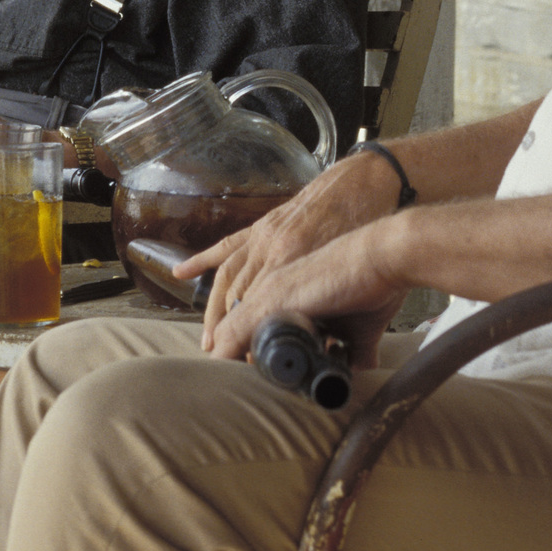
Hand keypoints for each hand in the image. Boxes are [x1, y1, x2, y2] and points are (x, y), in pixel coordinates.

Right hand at [181, 150, 401, 346]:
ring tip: (208, 340)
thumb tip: (359, 363)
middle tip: (224, 363)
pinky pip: (227, 246)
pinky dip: (202, 260)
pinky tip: (180, 273)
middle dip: (229, 336)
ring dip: (214, 312)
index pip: (258, 314)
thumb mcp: (363, 273)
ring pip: (227, 279)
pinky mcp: (264, 226)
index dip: (250, 343)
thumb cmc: (371, 232)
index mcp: (293, 264)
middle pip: (239, 302)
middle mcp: (271, 251)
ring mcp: (263, 237)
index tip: (245, 368)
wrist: (370, 182)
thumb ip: (360, 325)